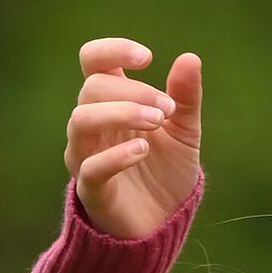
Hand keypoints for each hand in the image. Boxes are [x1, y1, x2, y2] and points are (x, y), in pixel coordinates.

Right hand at [64, 37, 203, 239]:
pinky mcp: (91, 190)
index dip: (112, 50)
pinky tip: (143, 149)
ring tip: (157, 121)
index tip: (146, 57)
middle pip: (91, 88)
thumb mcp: (185, 131)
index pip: (92, 61)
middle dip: (133, 92)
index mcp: (111, 103)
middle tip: (168, 110)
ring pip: (81, 121)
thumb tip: (190, 58)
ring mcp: (86, 156)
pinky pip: (90, 168)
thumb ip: (185, 98)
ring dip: (122, 113)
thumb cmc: (167, 170)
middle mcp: (92, 125)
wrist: (164, 221)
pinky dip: (116, 155)